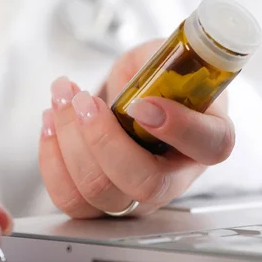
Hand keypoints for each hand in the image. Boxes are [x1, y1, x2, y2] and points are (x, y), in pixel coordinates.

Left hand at [39, 39, 234, 218]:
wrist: (134, 99)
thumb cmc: (154, 80)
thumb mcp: (162, 58)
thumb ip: (158, 63)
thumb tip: (141, 78)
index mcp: (208, 136)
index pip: (211, 146)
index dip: (178, 128)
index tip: (142, 103)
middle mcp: (176, 177)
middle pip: (145, 183)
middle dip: (102, 139)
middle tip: (83, 100)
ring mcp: (137, 196)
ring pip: (100, 193)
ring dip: (68, 143)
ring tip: (61, 100)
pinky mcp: (100, 203)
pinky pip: (70, 198)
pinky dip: (51, 158)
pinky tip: (51, 121)